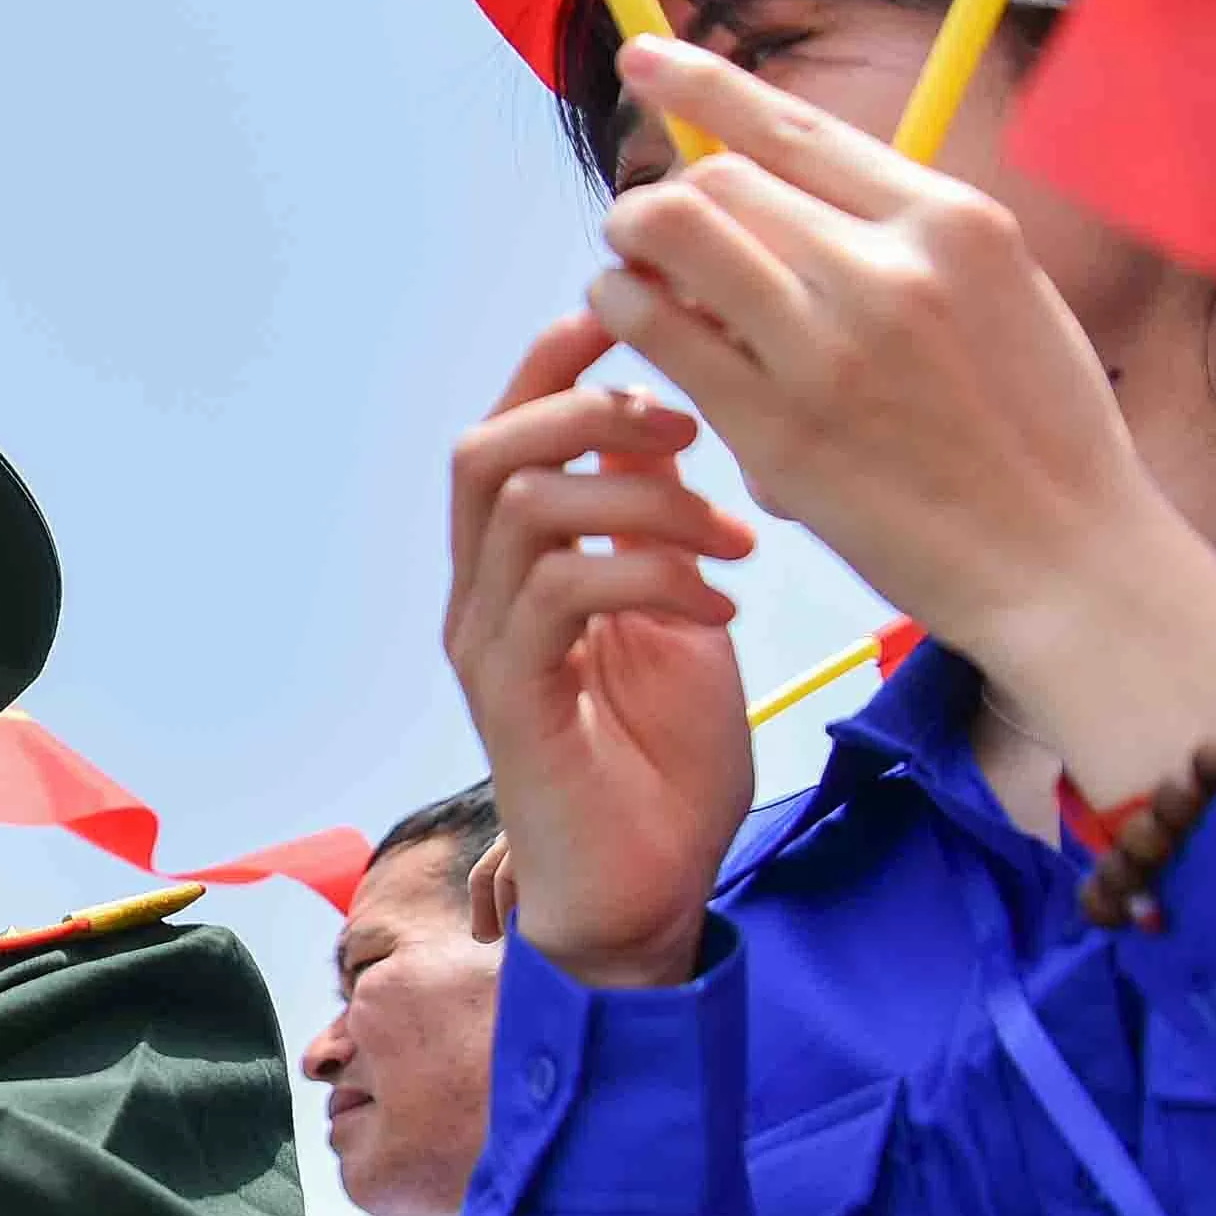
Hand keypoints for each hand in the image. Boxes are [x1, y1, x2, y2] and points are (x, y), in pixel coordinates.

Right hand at [444, 317, 757, 988]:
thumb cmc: (666, 762)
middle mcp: (482, 596)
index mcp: (517, 565)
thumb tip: (674, 416)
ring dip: (641, 499)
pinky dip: (649, 575)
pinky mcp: (514, 700)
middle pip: (487, 449)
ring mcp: (490, 647)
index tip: (647, 320)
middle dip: (589, 410)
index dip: (562, 360)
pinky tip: (719, 608)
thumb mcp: (680, 610)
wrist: (647, 894)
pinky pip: (559, 594)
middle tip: (693, 430)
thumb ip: (657, 522)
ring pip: (523, 507)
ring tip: (732, 538)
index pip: (509, 427)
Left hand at [596, 38, 1215, 796]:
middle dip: (668, 195)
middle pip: (720, 179)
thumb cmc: (1035, 434)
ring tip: (631, 270)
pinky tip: (628, 319)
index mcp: (952, 223)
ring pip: (674, 235)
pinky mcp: (778, 428)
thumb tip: (790, 190)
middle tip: (653, 230)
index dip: (702, 84)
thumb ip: (902, 235)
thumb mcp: (1004, 295)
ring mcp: (829, 349)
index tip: (642, 55)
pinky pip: (657, 330)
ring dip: (631, 243)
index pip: (795, 128)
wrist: (1066, 561)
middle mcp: (889, 269)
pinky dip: (623, 308)